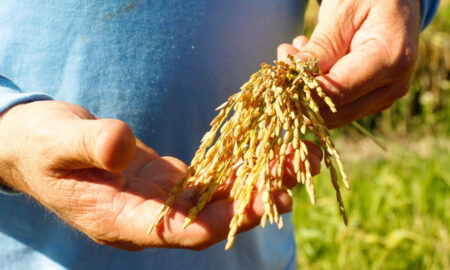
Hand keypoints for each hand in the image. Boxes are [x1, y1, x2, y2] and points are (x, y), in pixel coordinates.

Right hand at [0, 100, 321, 249]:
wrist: (39, 144)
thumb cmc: (41, 146)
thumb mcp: (57, 142)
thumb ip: (90, 146)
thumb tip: (123, 146)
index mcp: (120, 221)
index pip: (179, 230)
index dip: (221, 220)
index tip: (263, 204)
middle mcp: (146, 218)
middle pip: (209, 217)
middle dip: (254, 202)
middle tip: (294, 182)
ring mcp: (159, 202)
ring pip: (215, 200)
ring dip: (255, 184)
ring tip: (294, 164)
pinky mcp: (167, 183)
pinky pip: (208, 181)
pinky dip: (237, 170)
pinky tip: (265, 157)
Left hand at [278, 0, 420, 127]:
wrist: (397, 1)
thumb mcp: (343, 12)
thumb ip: (321, 46)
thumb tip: (295, 76)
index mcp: (390, 60)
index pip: (337, 93)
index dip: (303, 89)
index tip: (283, 68)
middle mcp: (392, 86)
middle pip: (334, 112)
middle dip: (301, 92)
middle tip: (285, 55)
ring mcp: (384, 97)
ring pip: (333, 116)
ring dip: (306, 92)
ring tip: (297, 52)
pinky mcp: (373, 101)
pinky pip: (338, 108)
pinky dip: (317, 92)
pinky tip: (312, 62)